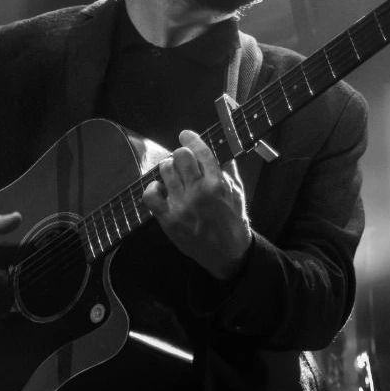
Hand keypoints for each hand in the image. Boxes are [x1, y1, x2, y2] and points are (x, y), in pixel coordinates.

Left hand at [142, 130, 251, 279]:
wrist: (227, 256)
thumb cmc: (234, 224)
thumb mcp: (238, 195)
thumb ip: (229, 172)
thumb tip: (222, 152)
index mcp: (218, 184)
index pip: (201, 152)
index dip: (191, 139)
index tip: (185, 134)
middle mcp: (198, 192)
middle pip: (180, 156)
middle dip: (181, 154)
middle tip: (183, 160)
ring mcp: (181, 206)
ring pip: (165, 171)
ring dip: (169, 168)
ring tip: (173, 175)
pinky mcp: (168, 219)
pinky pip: (151, 195)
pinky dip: (154, 188)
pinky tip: (161, 190)